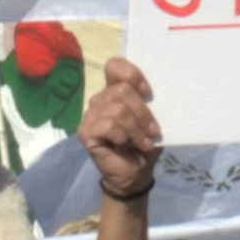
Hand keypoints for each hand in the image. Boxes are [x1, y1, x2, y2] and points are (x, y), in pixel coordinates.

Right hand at [81, 57, 162, 209]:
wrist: (136, 172)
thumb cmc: (144, 143)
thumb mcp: (152, 119)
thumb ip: (149, 102)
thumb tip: (153, 91)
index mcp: (115, 91)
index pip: (115, 66)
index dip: (132, 74)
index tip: (147, 92)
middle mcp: (100, 100)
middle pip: (121, 90)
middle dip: (142, 112)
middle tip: (152, 130)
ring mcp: (91, 115)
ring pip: (117, 110)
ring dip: (136, 129)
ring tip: (142, 143)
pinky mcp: (86, 132)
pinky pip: (108, 125)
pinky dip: (123, 137)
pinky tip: (125, 147)